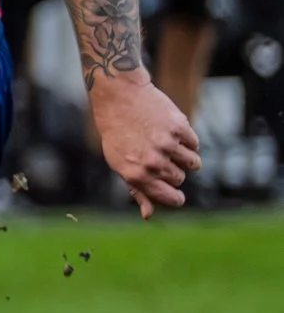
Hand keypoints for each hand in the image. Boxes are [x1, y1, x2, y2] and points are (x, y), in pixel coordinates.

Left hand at [90, 68, 199, 215]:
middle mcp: (153, 162)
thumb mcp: (119, 163)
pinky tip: (169, 131)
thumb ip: (137, 190)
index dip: (175, 197)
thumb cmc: (117, 133)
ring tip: (166, 143)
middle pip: (180, 179)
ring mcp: (167, 145)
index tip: (176, 194)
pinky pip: (195, 144)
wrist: (119, 97)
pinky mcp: (179, 128)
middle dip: (172, 170)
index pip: (171, 198)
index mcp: (136, 175)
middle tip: (156, 154)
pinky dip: (187, 140)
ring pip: (193, 163)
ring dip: (184, 156)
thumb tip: (148, 215)